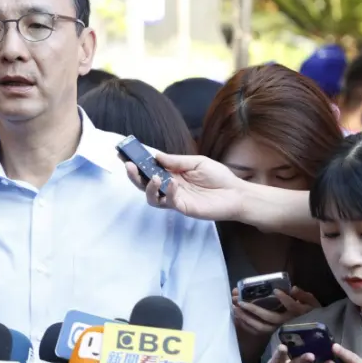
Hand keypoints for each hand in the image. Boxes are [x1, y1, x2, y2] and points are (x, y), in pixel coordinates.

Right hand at [123, 152, 245, 220]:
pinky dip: (169, 192)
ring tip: (153, 177)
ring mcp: (175, 198)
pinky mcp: (183, 208)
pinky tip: (173, 184)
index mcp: (172, 173)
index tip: (125, 154)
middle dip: (134, 176)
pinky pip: (169, 202)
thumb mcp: (197, 162)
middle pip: (145, 184)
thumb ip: (176, 161)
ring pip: (152, 197)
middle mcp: (169, 186)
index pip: (150, 168)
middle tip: (129, 166)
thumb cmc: (218, 177)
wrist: (235, 193)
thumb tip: (155, 155)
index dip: (138, 162)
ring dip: (148, 187)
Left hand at [233, 286, 321, 337]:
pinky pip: (257, 331)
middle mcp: (287, 323)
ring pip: (261, 327)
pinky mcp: (272, 333)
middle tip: (239, 300)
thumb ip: (303, 296)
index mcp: (299, 313)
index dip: (285, 299)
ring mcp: (279, 330)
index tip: (276, 291)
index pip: (293, 307)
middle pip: (269, 318)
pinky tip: (237, 316)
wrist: (312, 333)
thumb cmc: (311, 313)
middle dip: (253, 309)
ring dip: (246, 317)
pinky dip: (246, 324)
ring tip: (234, 307)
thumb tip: (294, 288)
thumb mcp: (311, 303)